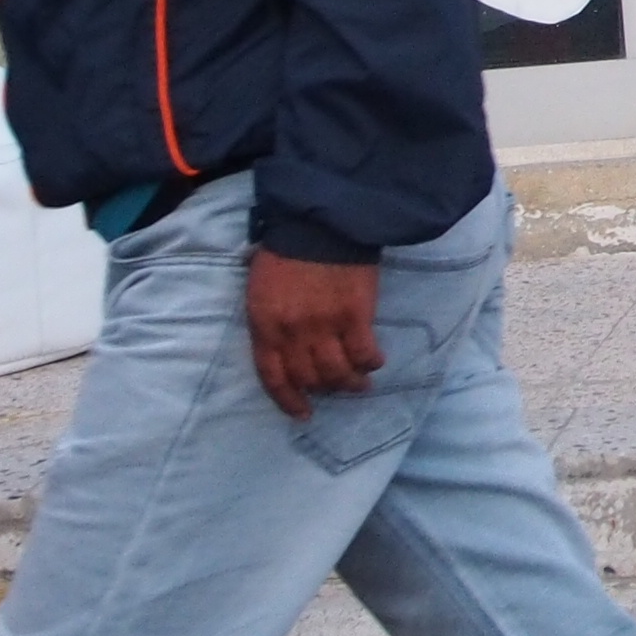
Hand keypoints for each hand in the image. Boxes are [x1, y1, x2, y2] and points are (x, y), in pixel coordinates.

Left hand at [246, 251, 384, 418]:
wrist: (319, 222)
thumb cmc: (286, 252)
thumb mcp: (261, 290)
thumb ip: (268, 322)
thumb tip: (283, 349)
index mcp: (265, 325)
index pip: (273, 376)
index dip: (288, 400)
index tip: (302, 412)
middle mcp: (292, 333)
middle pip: (308, 378)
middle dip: (322, 389)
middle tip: (335, 388)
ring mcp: (324, 326)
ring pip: (337, 373)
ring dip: (349, 384)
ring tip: (359, 384)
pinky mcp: (355, 316)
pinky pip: (363, 353)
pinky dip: (370, 363)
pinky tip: (374, 362)